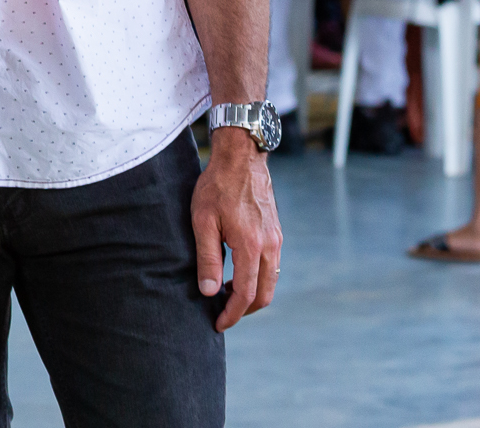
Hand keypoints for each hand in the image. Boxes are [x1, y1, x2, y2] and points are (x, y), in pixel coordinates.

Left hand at [191, 127, 281, 331]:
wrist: (241, 157)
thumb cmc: (217, 186)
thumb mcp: (203, 221)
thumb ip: (207, 258)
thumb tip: (209, 291)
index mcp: (250, 245)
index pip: (246, 294)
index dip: (232, 314)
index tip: (218, 323)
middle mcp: (269, 246)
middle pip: (264, 294)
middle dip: (244, 310)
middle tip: (222, 313)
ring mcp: (276, 239)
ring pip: (270, 281)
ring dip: (252, 295)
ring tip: (227, 295)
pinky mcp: (276, 233)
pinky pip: (271, 266)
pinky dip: (258, 279)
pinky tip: (238, 274)